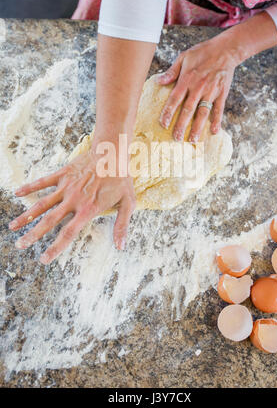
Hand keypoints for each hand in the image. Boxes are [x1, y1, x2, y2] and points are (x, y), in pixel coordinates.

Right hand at [9, 149, 135, 264]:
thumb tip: (121, 246)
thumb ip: (122, 225)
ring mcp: (66, 186)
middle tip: (20, 245)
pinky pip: (43, 181)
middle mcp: (73, 200)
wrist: (113, 151)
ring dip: (27, 216)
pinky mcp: (63, 173)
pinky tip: (17, 193)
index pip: (68, 233)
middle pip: (49, 221)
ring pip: (42, 204)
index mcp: (88, 210)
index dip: (55, 248)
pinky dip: (30, 187)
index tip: (44, 259)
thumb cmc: (121, 177)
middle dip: (33, 235)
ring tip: (13, 227)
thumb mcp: (128, 203)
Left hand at [157, 33, 240, 141]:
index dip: (168, 112)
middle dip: (181, 125)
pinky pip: (219, 109)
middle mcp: (198, 88)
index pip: (175, 99)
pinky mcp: (222, 94)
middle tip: (176, 138)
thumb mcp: (184, 57)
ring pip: (203, 113)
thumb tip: (158, 81)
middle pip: (188, 110)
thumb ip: (172, 71)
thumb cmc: (203, 52)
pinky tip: (214, 131)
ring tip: (192, 140)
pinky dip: (217, 121)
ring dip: (197, 127)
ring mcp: (211, 92)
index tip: (163, 124)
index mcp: (187, 79)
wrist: (226, 50)